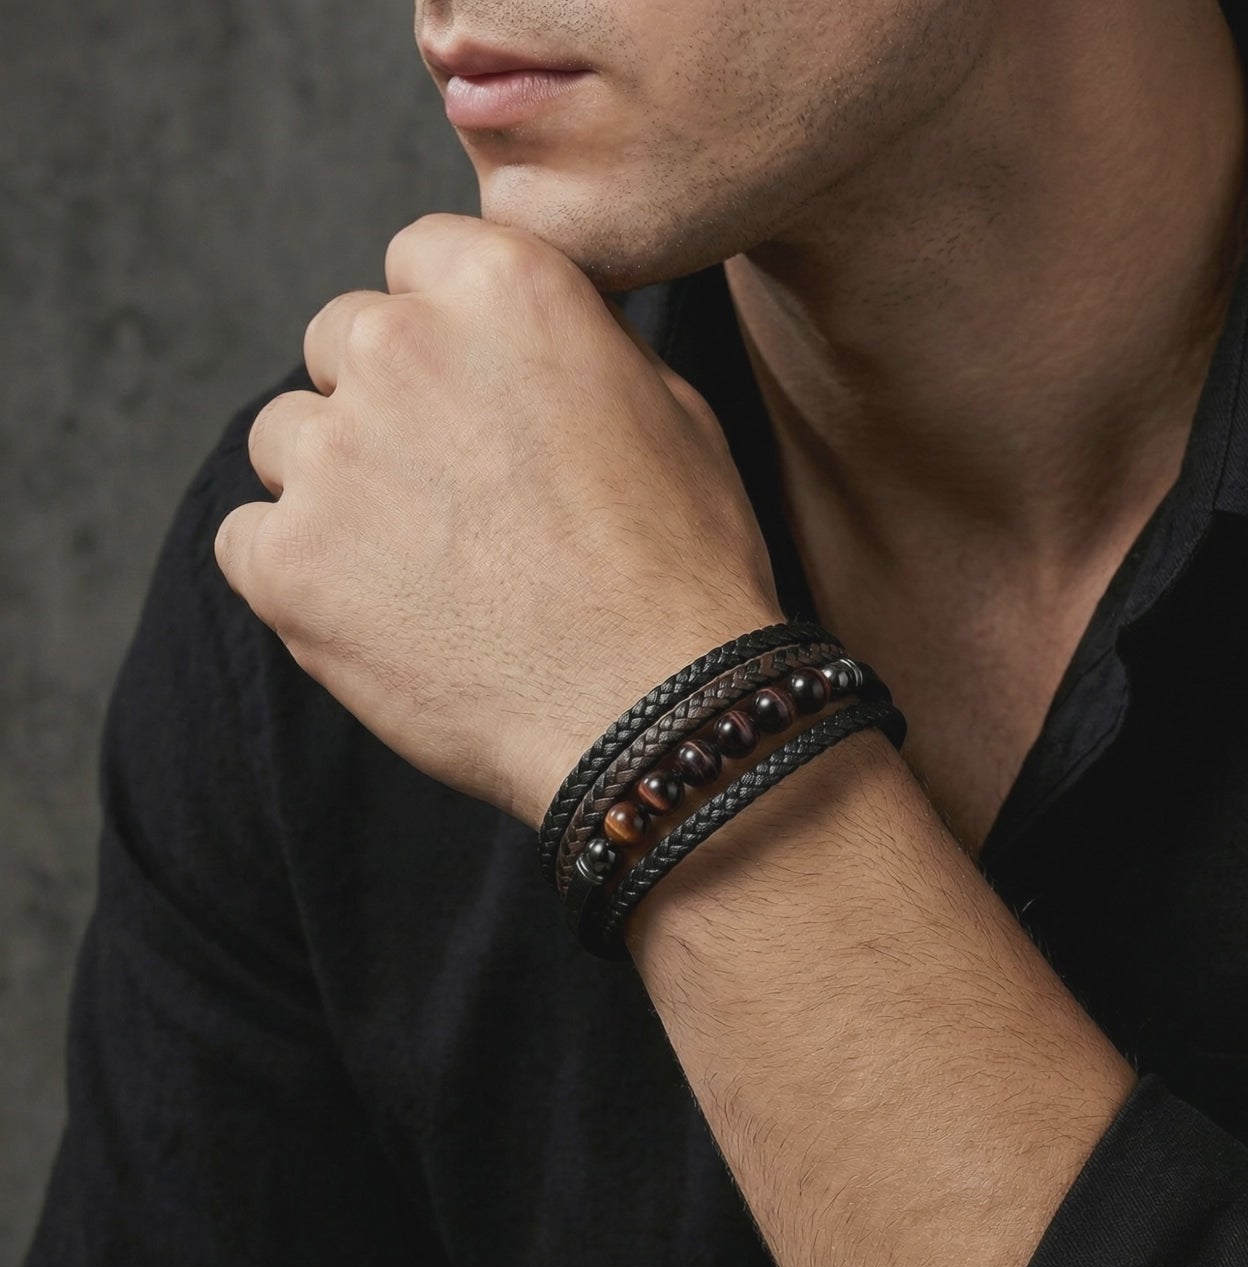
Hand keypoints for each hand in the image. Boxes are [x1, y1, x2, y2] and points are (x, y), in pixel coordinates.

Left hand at [214, 214, 783, 830]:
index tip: (468, 392)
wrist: (656, 709)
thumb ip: (575, 345)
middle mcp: (398, 345)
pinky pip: (248, 541)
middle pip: (339, 342)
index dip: (444, 331)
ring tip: (419, 566)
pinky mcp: (286, 563)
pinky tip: (375, 613)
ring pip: (286, 441)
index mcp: (499, 285)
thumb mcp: (672, 411)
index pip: (415, 259)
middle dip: (382, 401)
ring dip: (335, 485)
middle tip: (449, 491)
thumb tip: (525, 345)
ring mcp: (331, 455)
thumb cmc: (682, 565)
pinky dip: (295, 573)